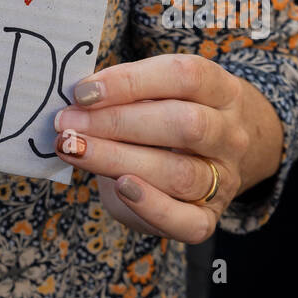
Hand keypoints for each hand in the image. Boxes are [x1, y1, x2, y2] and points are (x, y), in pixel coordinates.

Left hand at [52, 54, 283, 242]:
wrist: (209, 155)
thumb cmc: (168, 114)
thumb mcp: (156, 92)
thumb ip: (125, 92)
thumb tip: (77, 98)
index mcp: (220, 90)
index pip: (184, 76)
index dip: (130, 82)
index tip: (82, 91)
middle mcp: (230, 134)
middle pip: (184, 124)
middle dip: (117, 122)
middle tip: (68, 123)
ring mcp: (223, 179)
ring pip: (179, 173)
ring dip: (118, 160)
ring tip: (75, 150)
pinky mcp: (209, 218)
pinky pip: (187, 221)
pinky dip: (152, 206)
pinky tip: (121, 187)